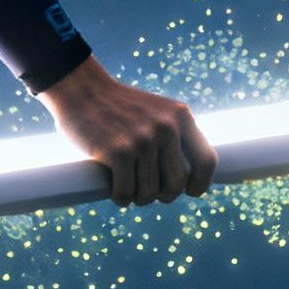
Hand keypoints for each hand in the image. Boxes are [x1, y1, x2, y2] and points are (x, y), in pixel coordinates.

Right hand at [38, 57, 218, 205]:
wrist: (82, 89)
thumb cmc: (118, 106)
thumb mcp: (157, 111)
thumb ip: (174, 134)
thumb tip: (188, 175)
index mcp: (181, 117)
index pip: (207, 161)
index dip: (200, 184)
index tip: (189, 191)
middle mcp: (166, 128)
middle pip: (177, 185)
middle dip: (164, 195)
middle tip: (149, 190)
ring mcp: (142, 140)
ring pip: (149, 193)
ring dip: (138, 198)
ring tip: (129, 188)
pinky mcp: (118, 152)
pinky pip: (125, 193)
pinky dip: (120, 198)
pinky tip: (116, 192)